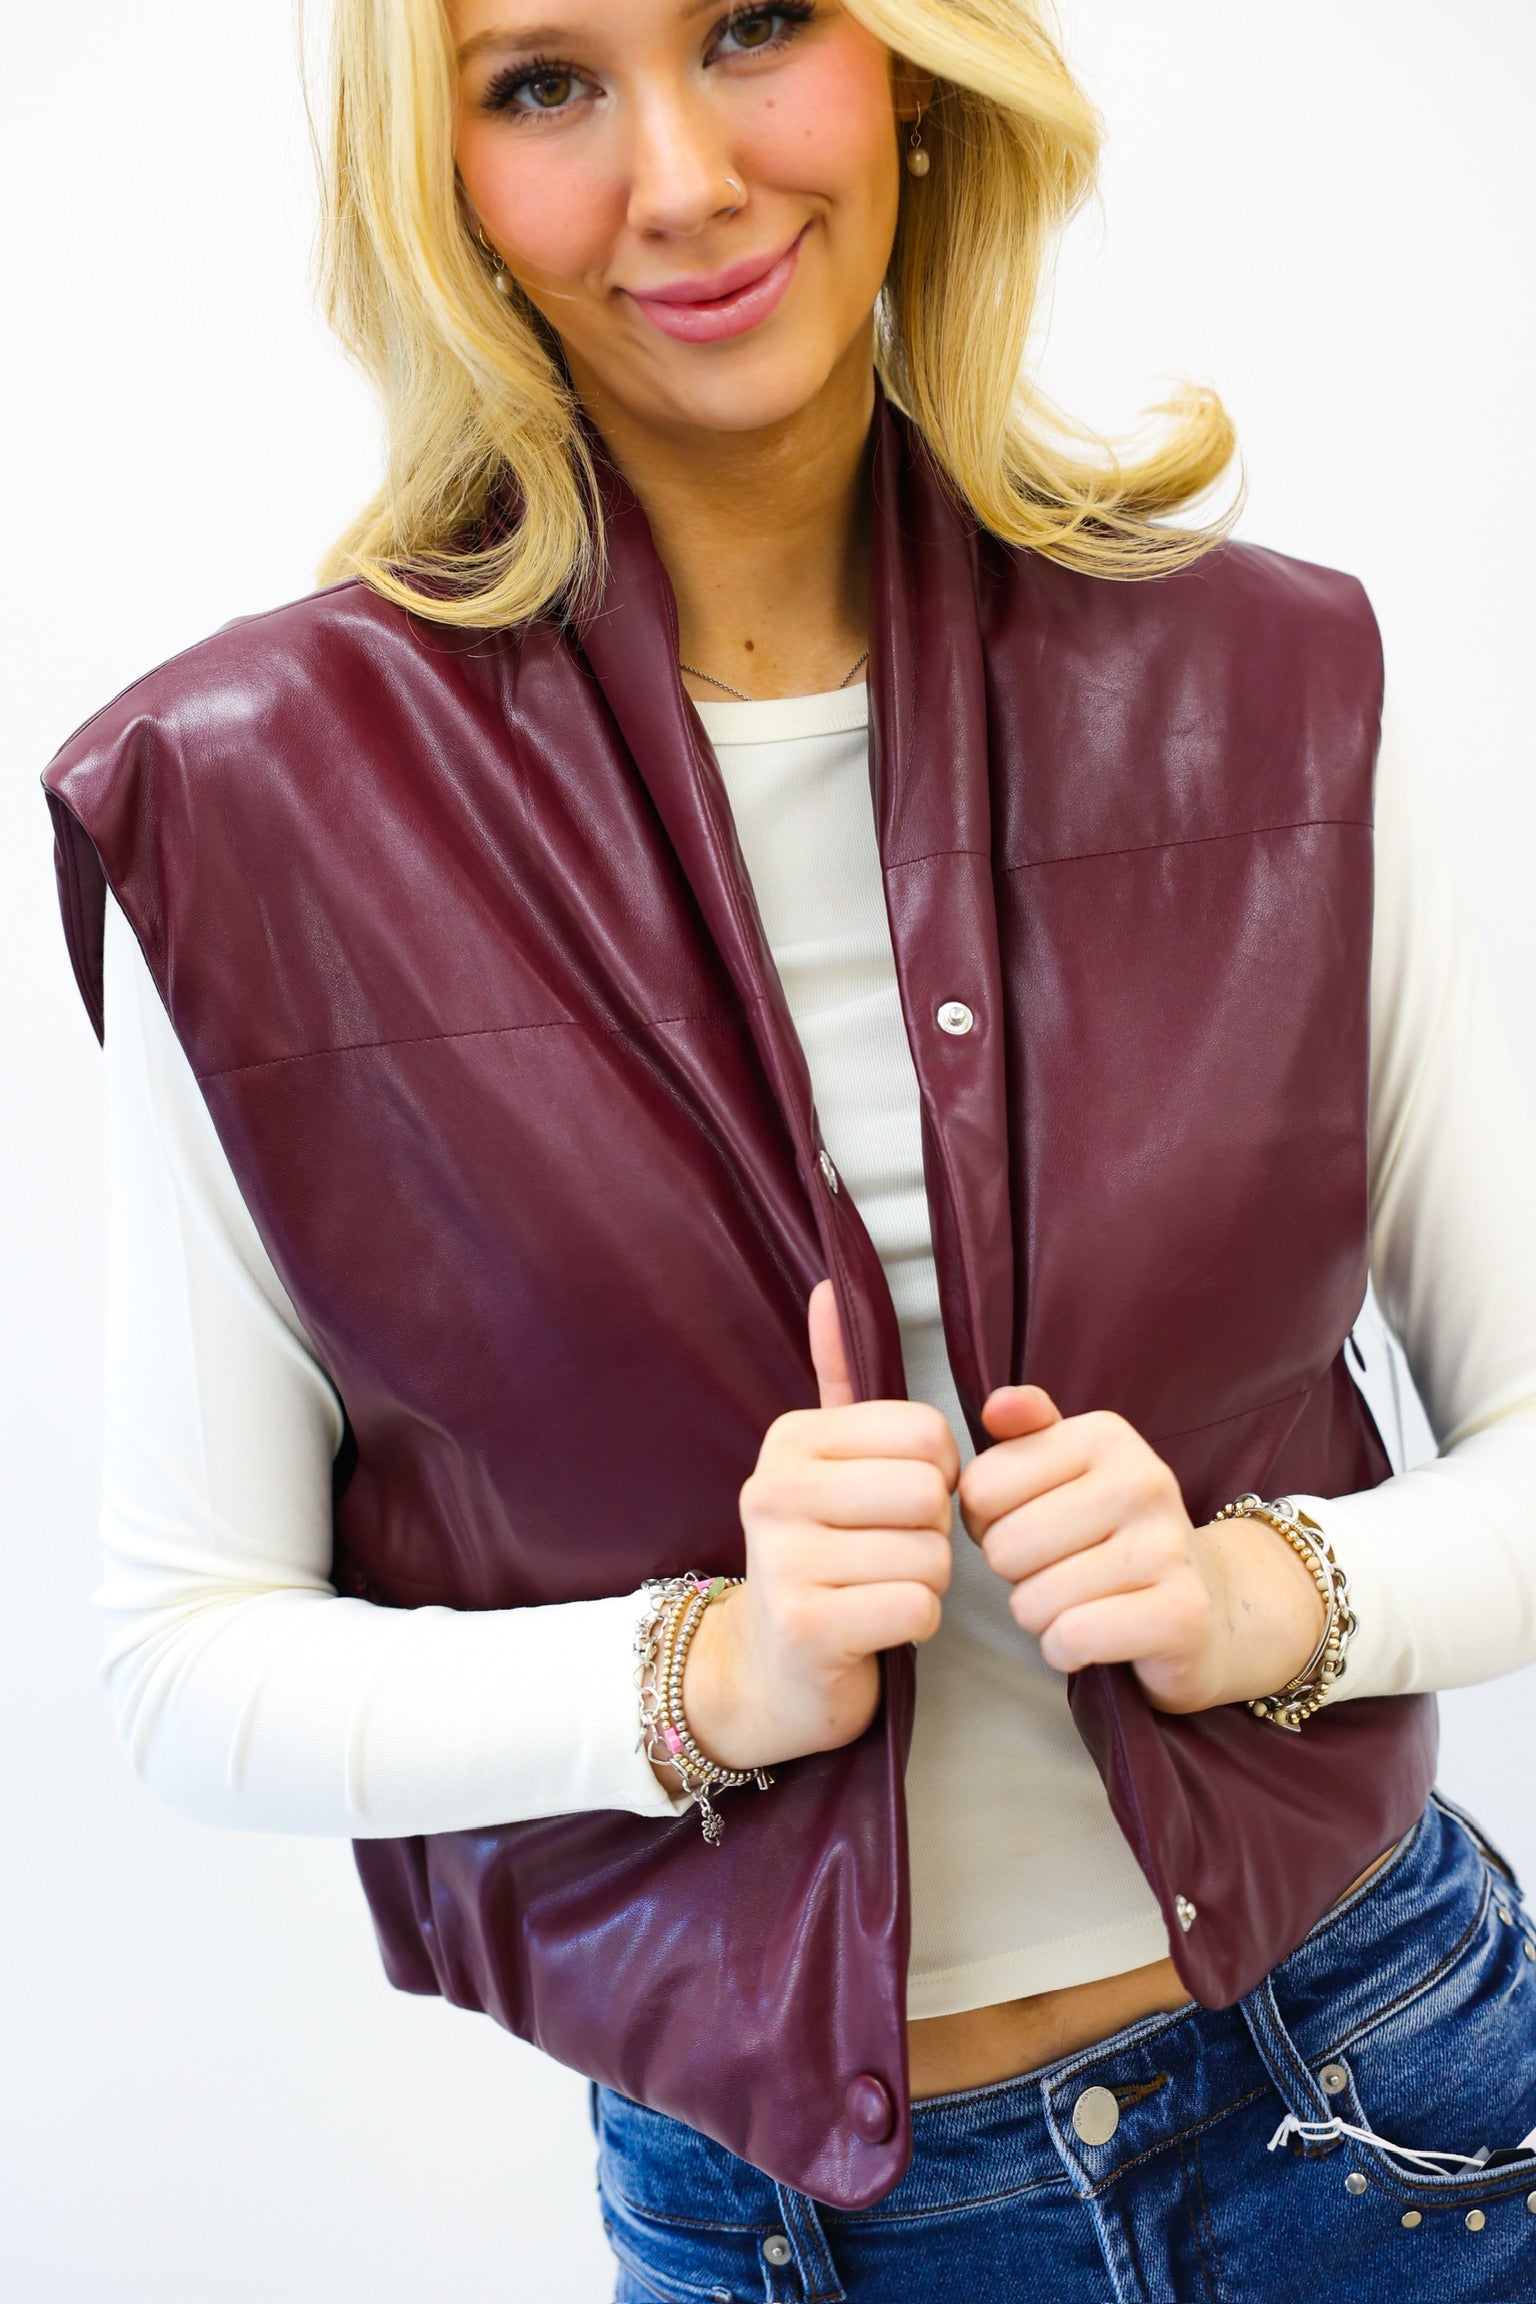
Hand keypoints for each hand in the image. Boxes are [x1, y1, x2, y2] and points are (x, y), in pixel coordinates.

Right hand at [676, 1280, 957, 1776]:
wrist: (768, 1670)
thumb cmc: (820, 1554)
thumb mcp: (824, 1461)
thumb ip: (838, 1375)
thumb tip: (832, 1284)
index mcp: (791, 1440)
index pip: (926, 1432)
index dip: (937, 1474)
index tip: (895, 1501)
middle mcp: (775, 1490)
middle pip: (930, 1495)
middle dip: (932, 1534)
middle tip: (889, 1552)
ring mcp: (784, 1560)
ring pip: (931, 1556)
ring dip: (925, 1583)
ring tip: (876, 1588)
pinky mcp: (806, 1626)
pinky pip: (918, 1608)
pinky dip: (916, 1625)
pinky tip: (875, 1625)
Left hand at [958, 1386, 1326, 1713]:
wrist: (1209, 1606)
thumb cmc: (1113, 1538)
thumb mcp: (1068, 1472)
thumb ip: (1025, 1434)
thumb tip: (997, 1405)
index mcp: (1104, 1436)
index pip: (981, 1486)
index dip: (986, 1522)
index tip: (1029, 1527)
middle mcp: (1142, 1480)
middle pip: (1004, 1546)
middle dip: (1015, 1575)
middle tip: (1058, 1572)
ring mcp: (1166, 1545)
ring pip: (1033, 1600)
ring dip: (1041, 1617)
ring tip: (1081, 1602)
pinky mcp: (1182, 1612)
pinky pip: (1072, 1636)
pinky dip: (1065, 1650)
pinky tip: (1093, 1639)